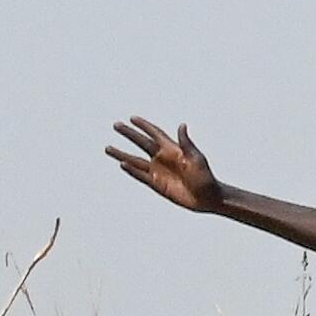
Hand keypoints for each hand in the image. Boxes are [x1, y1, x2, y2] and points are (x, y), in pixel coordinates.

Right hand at [103, 117, 217, 211]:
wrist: (207, 197)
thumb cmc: (206, 177)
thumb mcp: (196, 159)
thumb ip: (186, 143)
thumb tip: (182, 125)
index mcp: (173, 149)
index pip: (155, 134)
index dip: (144, 126)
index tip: (132, 118)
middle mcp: (163, 158)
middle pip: (142, 143)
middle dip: (129, 134)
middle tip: (116, 125)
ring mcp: (158, 171)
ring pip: (136, 160)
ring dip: (122, 154)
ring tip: (108, 148)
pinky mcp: (156, 184)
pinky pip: (140, 175)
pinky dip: (131, 170)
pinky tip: (122, 164)